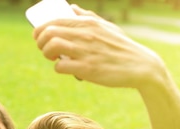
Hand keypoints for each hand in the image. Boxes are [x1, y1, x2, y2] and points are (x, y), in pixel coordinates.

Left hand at [32, 5, 164, 89]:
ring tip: (53, 58)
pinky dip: (58, 68)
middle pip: (49, 32)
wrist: (140, 66)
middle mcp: (86, 34)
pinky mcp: (87, 68)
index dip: (40, 29)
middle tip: (44, 49)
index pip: (54, 21)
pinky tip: (65, 68)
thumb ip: (87, 17)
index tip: (39, 37)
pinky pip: (61, 66)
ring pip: (52, 46)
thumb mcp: (106, 26)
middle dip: (40, 42)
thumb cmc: (121, 47)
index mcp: (88, 23)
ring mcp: (86, 51)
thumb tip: (71, 8)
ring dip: (47, 53)